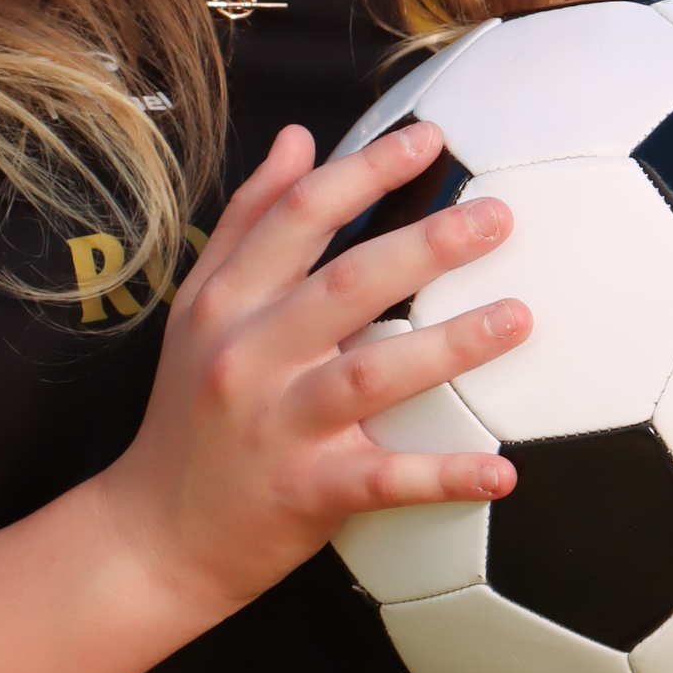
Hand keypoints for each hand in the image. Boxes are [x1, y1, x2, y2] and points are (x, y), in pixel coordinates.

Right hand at [100, 119, 524, 619]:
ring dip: (450, 346)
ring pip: (373, 375)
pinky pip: (384, 480)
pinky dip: (443, 475)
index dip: (366, 170)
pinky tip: (501, 470)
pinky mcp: (305, 492)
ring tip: (517, 318)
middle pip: (347, 284)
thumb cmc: (188, 413)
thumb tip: (297, 139)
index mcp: (227, 302)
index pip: (300, 215)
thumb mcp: (199, 306)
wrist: (154, 534)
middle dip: (427, 245)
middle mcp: (249, 355)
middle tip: (497, 217)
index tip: (427, 139)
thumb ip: (248, 220)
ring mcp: (278, 425)